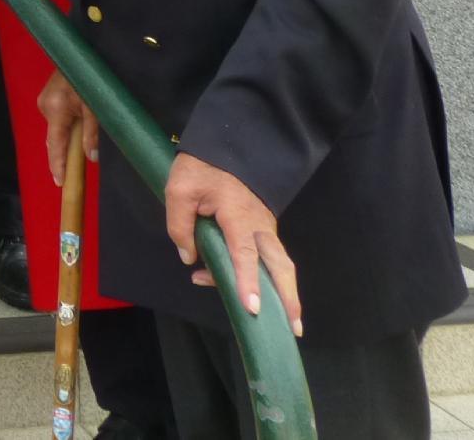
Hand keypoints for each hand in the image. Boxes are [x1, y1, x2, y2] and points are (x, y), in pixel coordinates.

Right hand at [38, 71, 97, 185]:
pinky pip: (54, 119)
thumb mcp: (95, 108)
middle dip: (61, 155)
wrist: (78, 56)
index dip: (58, 165)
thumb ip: (91, 134)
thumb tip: (92, 157)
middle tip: (67, 175)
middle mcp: (45, 107)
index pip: (55, 145)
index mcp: (57, 110)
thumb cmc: (89, 80)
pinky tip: (72, 129)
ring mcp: (43, 102)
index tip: (59, 182)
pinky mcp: (46, 98)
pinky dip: (63, 127)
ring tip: (77, 147)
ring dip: (64, 138)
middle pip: (53, 139)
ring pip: (54, 129)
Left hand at [164, 152, 302, 336]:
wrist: (225, 145)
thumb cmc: (202, 167)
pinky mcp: (261, 228)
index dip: (247, 281)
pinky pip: (264, 257)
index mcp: (238, 215)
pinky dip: (258, 276)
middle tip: (294, 328)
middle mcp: (259, 225)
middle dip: (288, 297)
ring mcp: (264, 227)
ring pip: (278, 263)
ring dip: (282, 291)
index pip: (244, 253)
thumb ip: (180, 226)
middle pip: (278, 265)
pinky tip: (227, 284)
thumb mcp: (179, 190)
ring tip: (285, 323)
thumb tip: (189, 258)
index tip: (252, 307)